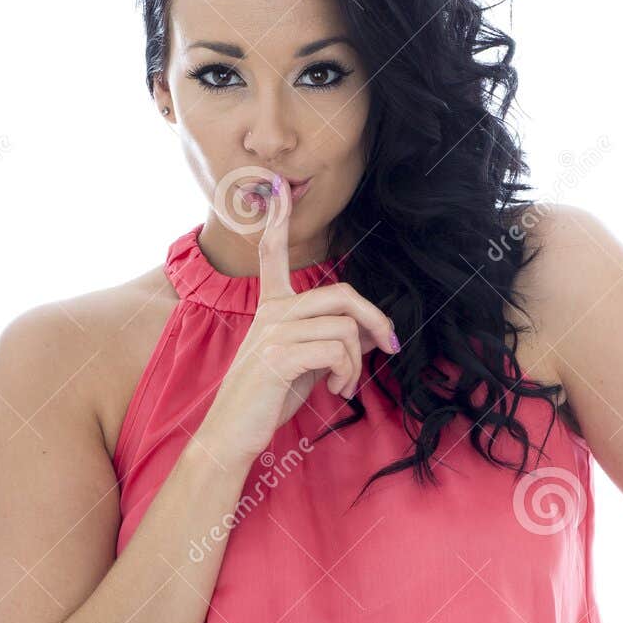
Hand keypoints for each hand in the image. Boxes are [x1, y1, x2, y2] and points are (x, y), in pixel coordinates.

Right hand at [208, 173, 397, 458]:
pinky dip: (347, 373)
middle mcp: (272, 312)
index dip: (276, 220)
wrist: (232, 434)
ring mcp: (274, 332)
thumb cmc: (266, 401)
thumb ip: (330, 341)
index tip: (277, 187)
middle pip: (341, 293)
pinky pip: (336, 349)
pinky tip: (336, 391)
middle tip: (390, 345)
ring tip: (345, 385)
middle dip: (375, 319)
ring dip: (357, 361)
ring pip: (345, 327)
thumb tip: (370, 333)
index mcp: (271, 308)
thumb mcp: (303, 364)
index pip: (272, 254)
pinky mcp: (279, 356)